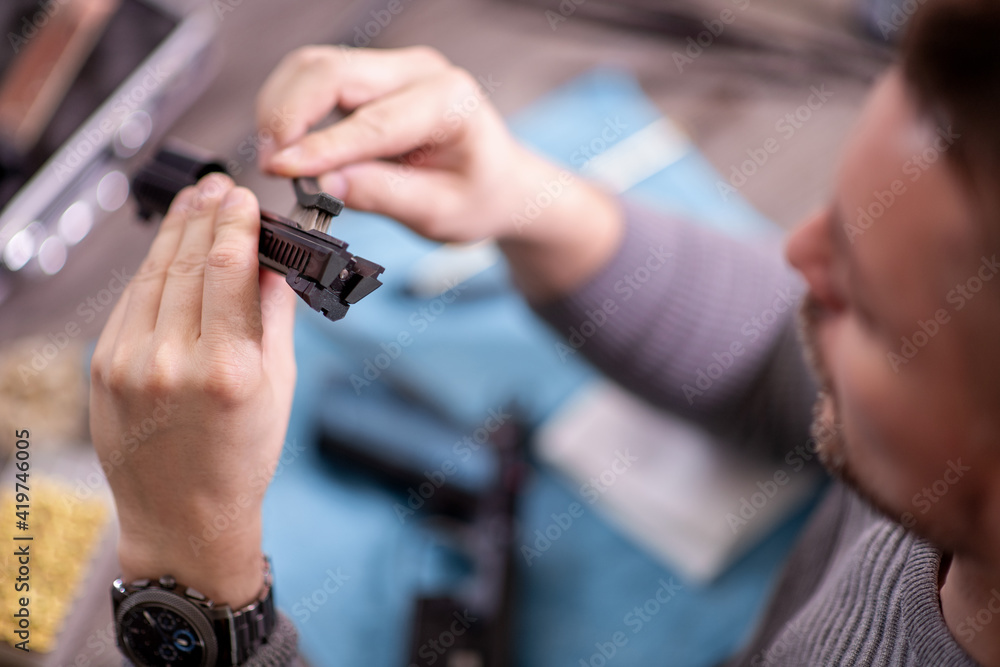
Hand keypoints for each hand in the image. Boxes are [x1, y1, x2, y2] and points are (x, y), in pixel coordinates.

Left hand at [89, 174, 296, 605]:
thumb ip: (274, 318)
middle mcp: (176, 362)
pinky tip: (168, 250)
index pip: (230, 269)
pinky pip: (132, 302)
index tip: (244, 196)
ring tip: (195, 203)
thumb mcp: (279, 387)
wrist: (184, 514)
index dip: (236, 223)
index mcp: (231, 370)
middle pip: (189, 263)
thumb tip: (273, 264)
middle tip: (219, 186)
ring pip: (155, 275)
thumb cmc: (241, 458)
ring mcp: (132, 364)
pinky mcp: (104, 367)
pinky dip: (152, 269)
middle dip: (206, 215)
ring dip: (176, 232)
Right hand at [256, 45, 622, 300]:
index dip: (321, 146)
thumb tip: (325, 184)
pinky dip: (290, 106)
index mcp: (449, 101)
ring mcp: (392, 68)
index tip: (280, 169)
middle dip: (287, 115)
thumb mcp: (439, 212)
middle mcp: (419, 71)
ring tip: (274, 158)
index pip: (372, 121)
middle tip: (270, 165)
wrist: (497, 181)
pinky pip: (316, 77)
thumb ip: (384, 195)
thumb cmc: (478, 196)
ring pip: (314, 66)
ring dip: (281, 106)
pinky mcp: (371, 76)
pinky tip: (286, 144)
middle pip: (332, 72)